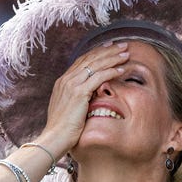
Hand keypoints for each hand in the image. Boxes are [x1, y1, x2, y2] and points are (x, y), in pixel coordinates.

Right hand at [34, 41, 131, 157]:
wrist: (55, 137)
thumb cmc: (64, 127)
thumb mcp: (71, 108)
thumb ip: (80, 97)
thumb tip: (91, 94)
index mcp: (63, 81)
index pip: (83, 61)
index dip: (98, 53)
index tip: (110, 47)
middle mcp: (66, 79)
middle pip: (90, 59)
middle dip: (108, 50)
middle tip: (122, 45)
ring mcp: (71, 84)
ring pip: (95, 65)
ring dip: (112, 57)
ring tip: (126, 53)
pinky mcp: (78, 93)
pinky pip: (98, 77)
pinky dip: (111, 72)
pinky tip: (122, 69)